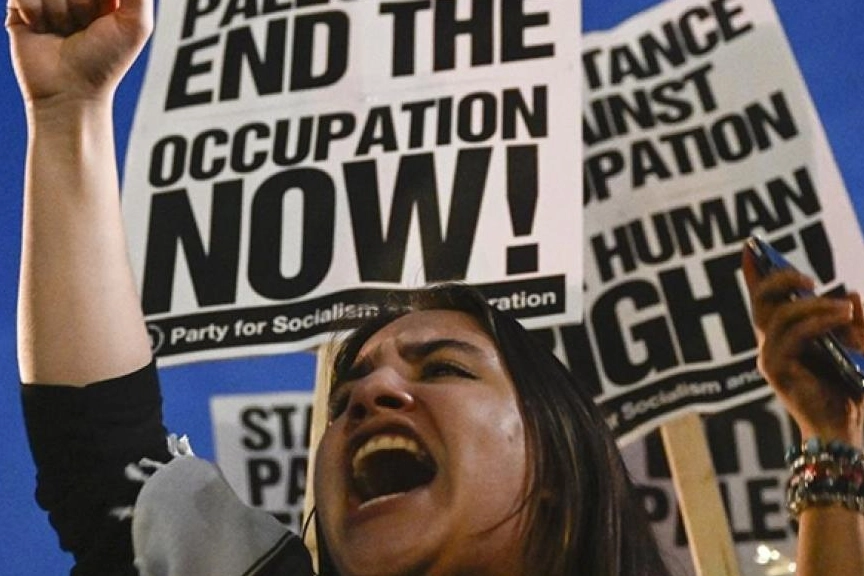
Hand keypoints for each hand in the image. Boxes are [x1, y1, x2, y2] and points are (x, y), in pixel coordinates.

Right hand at [6, 0, 152, 106]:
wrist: (70, 92)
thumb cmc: (106, 62)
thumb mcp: (136, 24)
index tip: (94, 14)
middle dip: (80, 0)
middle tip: (85, 22)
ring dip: (59, 8)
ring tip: (65, 30)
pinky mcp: (20, 4)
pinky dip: (35, 9)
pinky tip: (42, 28)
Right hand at [742, 245, 863, 446]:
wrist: (845, 429)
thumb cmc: (850, 390)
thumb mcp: (860, 346)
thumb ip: (856, 321)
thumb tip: (849, 293)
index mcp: (784, 337)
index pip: (763, 299)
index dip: (755, 273)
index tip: (751, 246)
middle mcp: (771, 345)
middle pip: (762, 301)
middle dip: (779, 279)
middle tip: (809, 277)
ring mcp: (769, 357)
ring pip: (779, 315)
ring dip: (812, 304)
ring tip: (843, 306)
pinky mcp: (775, 370)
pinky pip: (793, 335)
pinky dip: (818, 321)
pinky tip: (841, 316)